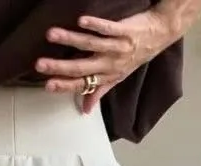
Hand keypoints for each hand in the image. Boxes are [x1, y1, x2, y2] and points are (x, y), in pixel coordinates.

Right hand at [36, 10, 175, 112]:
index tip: (47, 86)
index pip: (82, 83)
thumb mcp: (119, 77)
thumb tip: (85, 110)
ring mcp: (117, 47)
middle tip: (40, 64)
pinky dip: (95, 25)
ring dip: (70, 40)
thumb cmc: (137, 55)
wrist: (160, 34)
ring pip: (90, 45)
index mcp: (107, 76)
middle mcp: (111, 64)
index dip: (65, 85)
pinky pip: (108, 28)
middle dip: (60, 66)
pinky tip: (81, 21)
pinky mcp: (124, 31)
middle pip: (82, 67)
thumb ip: (99, 92)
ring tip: (51, 34)